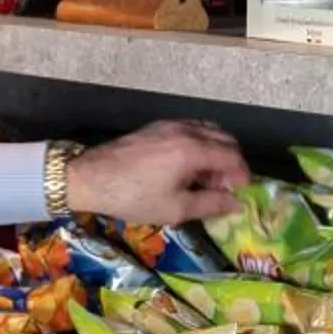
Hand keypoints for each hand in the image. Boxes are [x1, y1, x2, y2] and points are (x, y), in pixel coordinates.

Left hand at [66, 119, 248, 225]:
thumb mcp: (175, 208)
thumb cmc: (134, 197)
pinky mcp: (156, 127)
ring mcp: (170, 125)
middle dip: (231, 163)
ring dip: (215, 152)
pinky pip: (191, 129)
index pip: (233, 156)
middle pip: (224, 139)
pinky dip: (199, 144)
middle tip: (222, 188)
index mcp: (193, 150)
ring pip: (208, 131)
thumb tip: (237, 204)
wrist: (90, 178)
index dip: (242, 176)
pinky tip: (187, 168)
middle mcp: (186, 130)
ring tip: (204, 179)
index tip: (240, 194)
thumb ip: (211, 204)